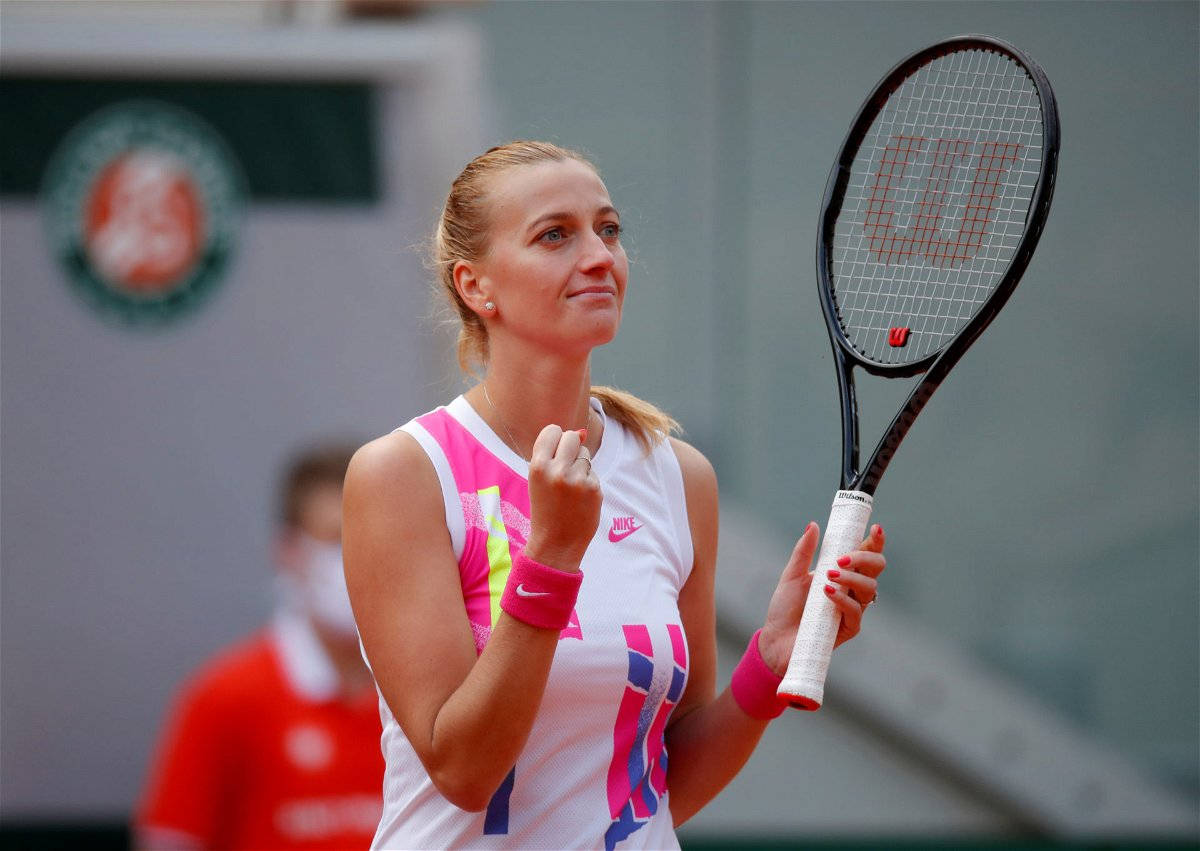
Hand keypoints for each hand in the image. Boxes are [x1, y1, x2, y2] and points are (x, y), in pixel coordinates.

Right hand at [522, 425, 601, 571]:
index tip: (554, 452)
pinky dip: (588, 481)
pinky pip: (593, 472)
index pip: (553, 430)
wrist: (556, 543)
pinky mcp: (594, 489)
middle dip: (571, 447)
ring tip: (570, 488)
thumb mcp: (538, 480)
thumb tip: (582, 432)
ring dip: (580, 465)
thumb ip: (553, 454)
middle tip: (565, 468)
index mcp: (538, 467)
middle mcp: (557, 471)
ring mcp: (578, 480)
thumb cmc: (546, 508)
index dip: (555, 439)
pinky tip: (580, 498)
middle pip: (572, 437)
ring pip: (585, 454)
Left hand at [757, 523, 886, 674]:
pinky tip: (828, 592)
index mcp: (841, 573)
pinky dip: (843, 599)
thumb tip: (813, 525)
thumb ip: (804, 551)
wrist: (775, 639)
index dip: (874, 542)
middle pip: (875, 569)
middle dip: (865, 558)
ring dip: (852, 578)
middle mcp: (851, 590)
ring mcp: (852, 609)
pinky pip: (856, 611)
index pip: (865, 555)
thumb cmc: (785, 608)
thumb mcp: (791, 575)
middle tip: (842, 558)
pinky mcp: (849, 628)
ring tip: (829, 576)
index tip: (875, 528)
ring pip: (870, 589)